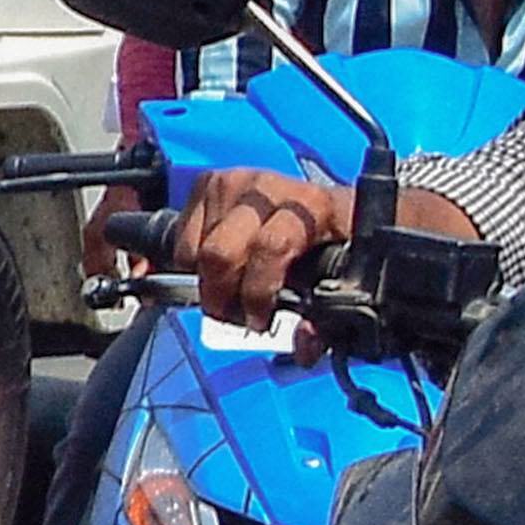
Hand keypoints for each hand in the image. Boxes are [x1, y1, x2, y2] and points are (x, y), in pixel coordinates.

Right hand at [182, 167, 356, 330]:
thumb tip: (302, 343)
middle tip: (233, 316)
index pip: (270, 246)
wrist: (325, 206)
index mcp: (311, 206)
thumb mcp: (343, 278)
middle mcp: (268, 188)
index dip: (257, 292)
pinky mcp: (207, 182)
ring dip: (207, 281)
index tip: (259, 320)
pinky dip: (191, 261)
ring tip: (229, 291)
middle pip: (220, 251)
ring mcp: (233, 181)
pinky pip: (181, 237)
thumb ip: (327, 319)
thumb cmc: (335, 243)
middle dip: (221, 296)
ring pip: (196, 249)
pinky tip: (218, 266)